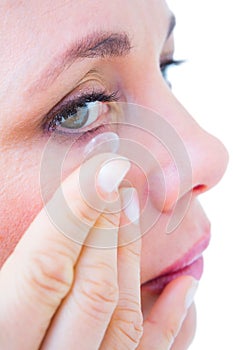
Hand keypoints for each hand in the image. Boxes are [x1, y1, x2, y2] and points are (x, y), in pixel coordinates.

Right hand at [0, 153, 197, 348]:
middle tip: (119, 182)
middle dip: (106, 228)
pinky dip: (176, 320)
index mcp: (0, 344)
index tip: (103, 170)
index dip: (75, 216)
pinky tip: (186, 283)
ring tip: (134, 211)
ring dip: (133, 259)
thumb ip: (8, 279)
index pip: (44, 271)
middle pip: (91, 289)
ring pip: (123, 319)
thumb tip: (31, 227)